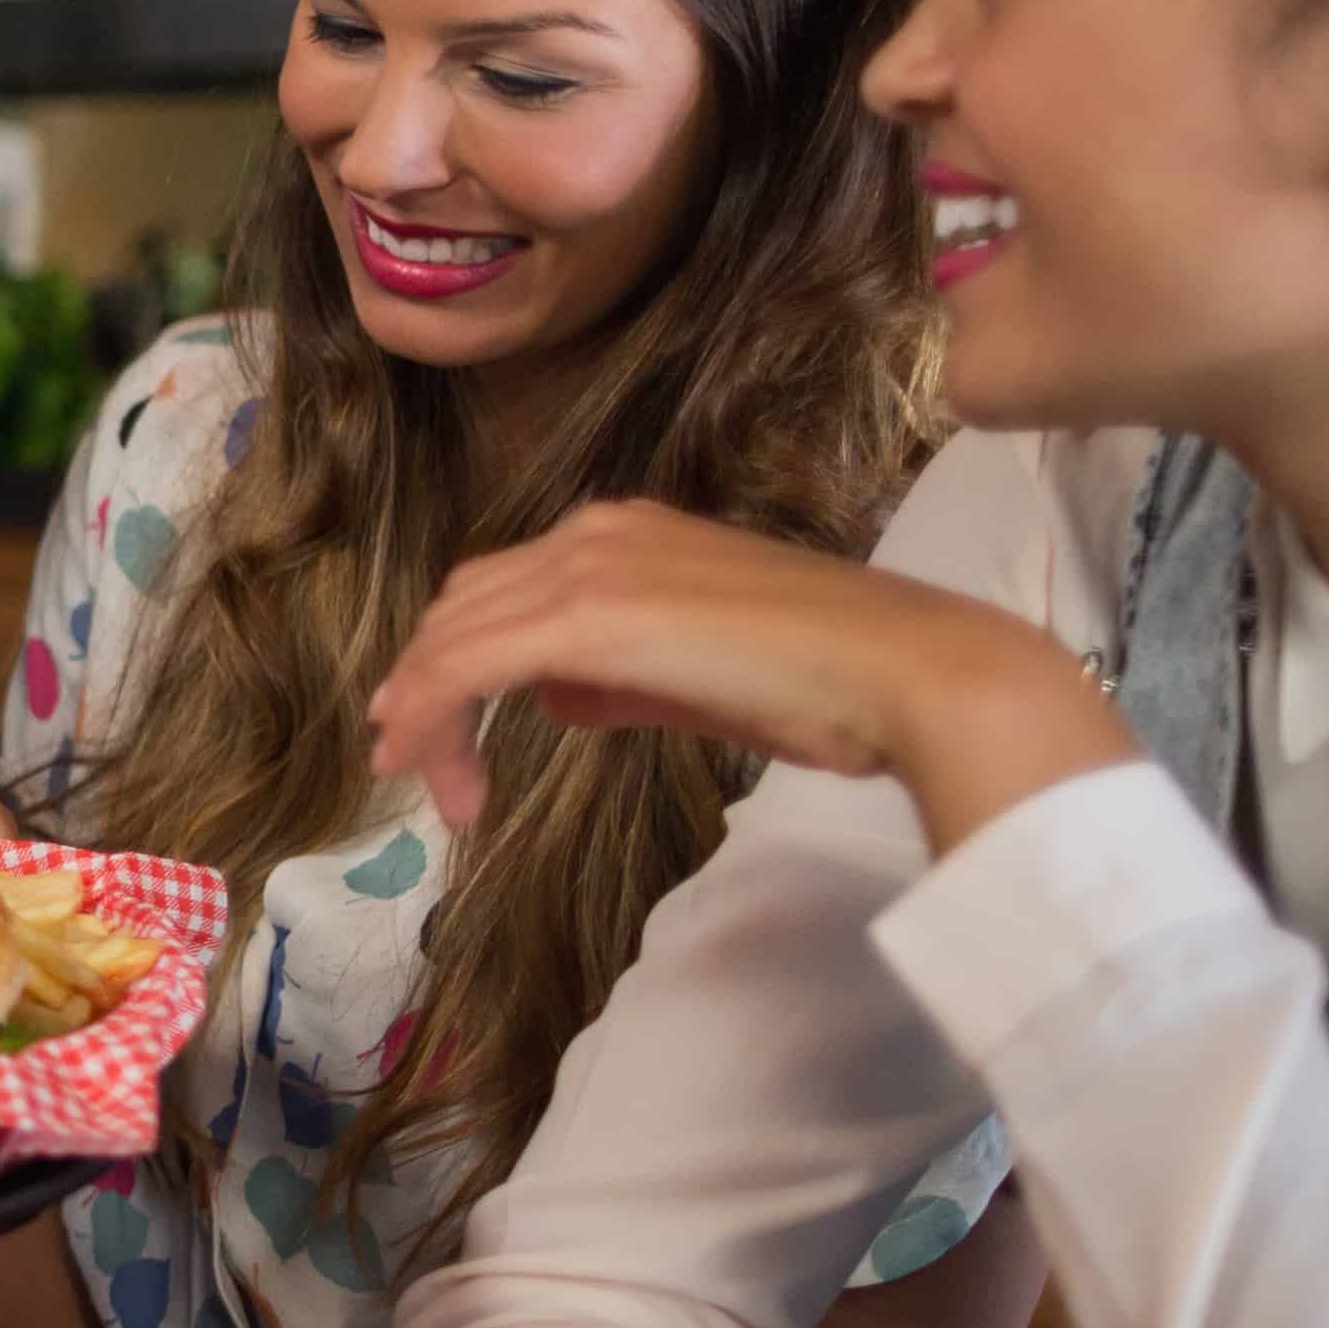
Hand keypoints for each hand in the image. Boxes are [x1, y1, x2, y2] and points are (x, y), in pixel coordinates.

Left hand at [364, 501, 1125, 844]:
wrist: (908, 671)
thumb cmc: (828, 685)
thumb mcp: (699, 677)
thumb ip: (620, 678)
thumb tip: (556, 693)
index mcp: (625, 537)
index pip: (502, 592)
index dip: (453, 661)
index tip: (436, 738)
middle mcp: (596, 535)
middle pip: (463, 609)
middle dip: (428, 691)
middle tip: (421, 775)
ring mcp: (591, 568)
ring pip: (455, 637)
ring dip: (426, 716)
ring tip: (434, 792)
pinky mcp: (590, 617)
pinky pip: (470, 665)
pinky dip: (434, 715)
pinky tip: (434, 771)